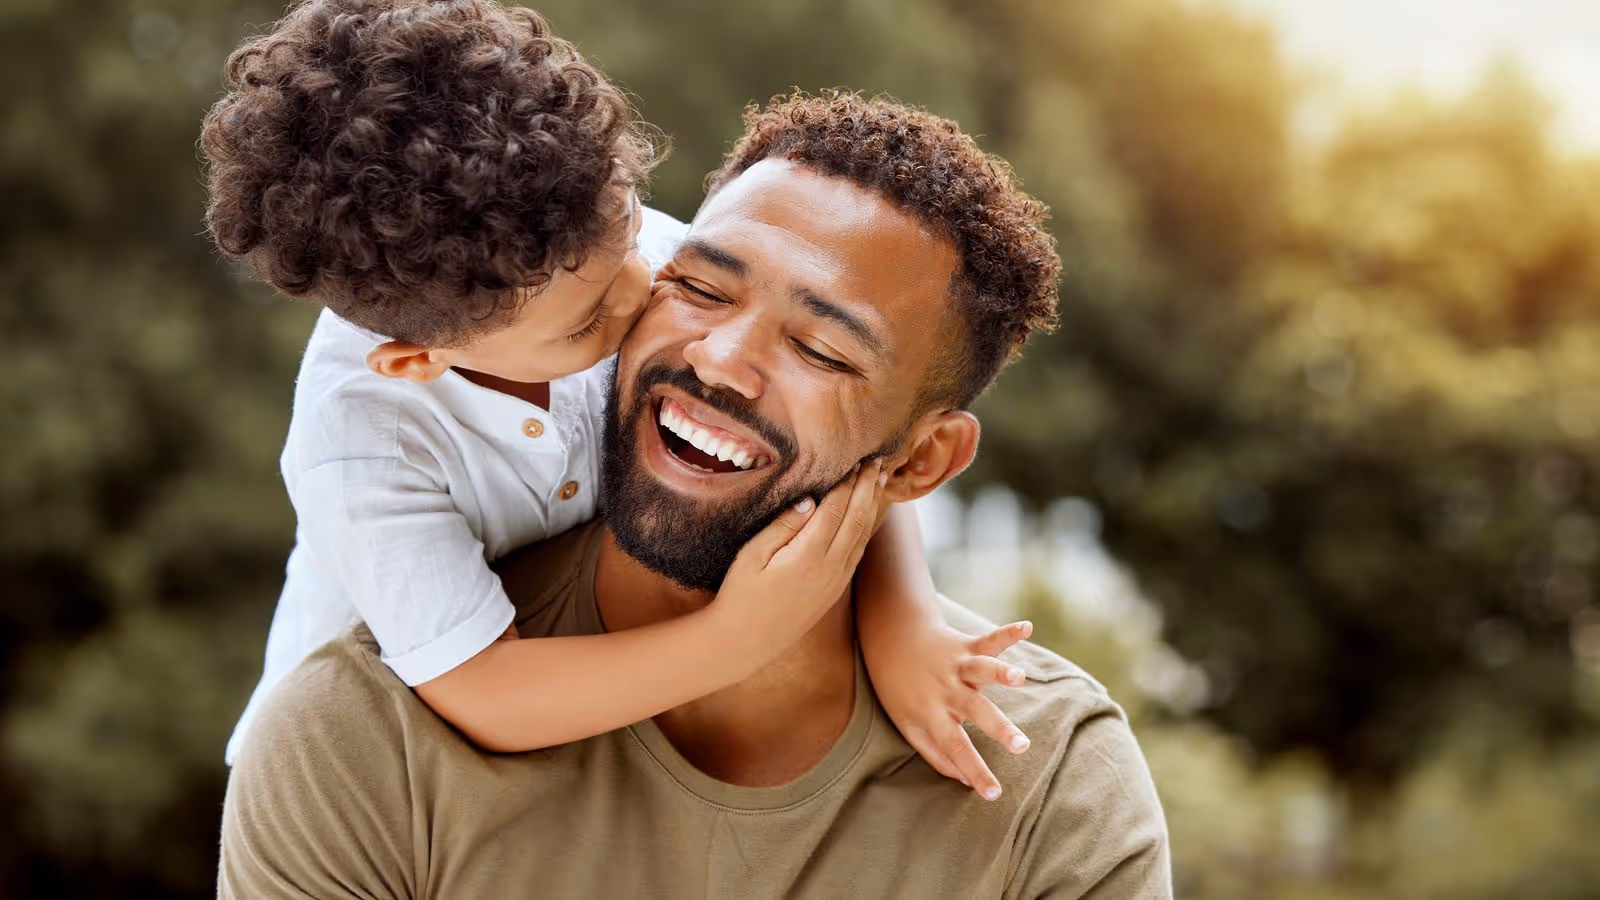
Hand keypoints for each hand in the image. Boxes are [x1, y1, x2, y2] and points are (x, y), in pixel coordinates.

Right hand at [713, 459, 887, 657]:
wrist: (746, 642)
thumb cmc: (741, 595)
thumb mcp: (752, 556)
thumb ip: (782, 526)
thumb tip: (810, 501)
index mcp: (808, 556)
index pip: (836, 510)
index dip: (847, 483)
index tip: (855, 460)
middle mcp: (830, 569)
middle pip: (857, 519)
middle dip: (868, 488)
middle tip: (877, 461)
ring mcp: (836, 581)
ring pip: (862, 536)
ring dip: (872, 506)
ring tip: (880, 480)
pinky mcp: (835, 590)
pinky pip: (857, 552)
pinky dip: (866, 528)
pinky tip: (867, 514)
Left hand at [869, 620, 1035, 799]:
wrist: (890, 639)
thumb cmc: (900, 690)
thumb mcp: (908, 726)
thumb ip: (936, 755)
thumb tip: (965, 782)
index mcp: (933, 714)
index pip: (955, 749)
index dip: (975, 772)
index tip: (995, 794)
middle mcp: (946, 691)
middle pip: (975, 711)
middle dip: (999, 728)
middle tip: (1021, 746)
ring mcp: (956, 666)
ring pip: (981, 670)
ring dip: (1000, 672)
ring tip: (1019, 677)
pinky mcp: (965, 646)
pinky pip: (988, 640)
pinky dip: (1008, 634)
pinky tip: (1027, 628)